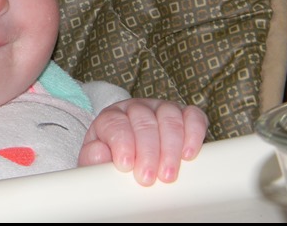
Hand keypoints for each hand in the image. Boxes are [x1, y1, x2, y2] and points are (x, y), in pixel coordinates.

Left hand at [78, 98, 207, 185]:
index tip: (126, 165)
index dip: (121, 143)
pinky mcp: (184, 114)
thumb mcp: (96, 162)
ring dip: (170, 147)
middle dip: (147, 151)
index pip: (115, 123)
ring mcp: (161, 109)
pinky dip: (194, 133)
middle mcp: (136, 108)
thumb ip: (92, 157)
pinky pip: (193, 116)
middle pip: (143, 121)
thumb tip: (100, 152)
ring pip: (168, 117)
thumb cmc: (113, 161)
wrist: (133, 159)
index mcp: (111, 116)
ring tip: (168, 175)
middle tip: (147, 178)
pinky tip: (189, 154)